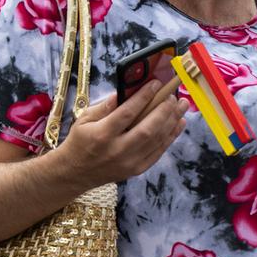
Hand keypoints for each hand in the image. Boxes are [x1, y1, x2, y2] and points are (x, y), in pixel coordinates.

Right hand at [58, 78, 187, 185]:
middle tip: (174, 96)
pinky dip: (171, 136)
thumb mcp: (84, 119)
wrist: (75, 173)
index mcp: (102, 134)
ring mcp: (130, 162)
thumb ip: (105, 106)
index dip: (144, 97)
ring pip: (157, 140)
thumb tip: (125, 91)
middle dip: (164, 110)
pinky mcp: (137, 169)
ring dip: (172, 121)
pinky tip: (179, 123)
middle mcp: (118, 150)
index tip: (156, 83)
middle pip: (148, 128)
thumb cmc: (79, 141)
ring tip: (182, 106)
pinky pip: (158, 152)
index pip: (127, 113)